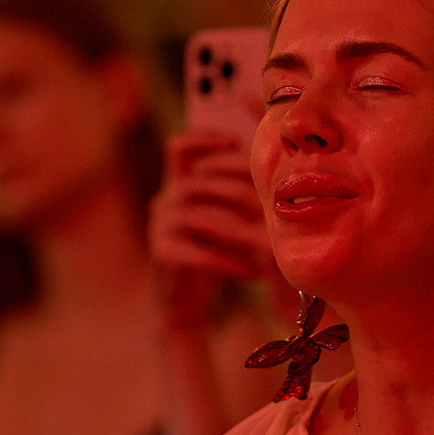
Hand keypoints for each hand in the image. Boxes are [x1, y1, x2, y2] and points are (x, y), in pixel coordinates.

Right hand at [149, 134, 272, 328]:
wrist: (184, 294)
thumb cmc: (212, 249)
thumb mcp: (225, 214)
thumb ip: (237, 191)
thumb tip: (276, 177)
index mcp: (177, 182)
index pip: (179, 148)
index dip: (203, 140)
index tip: (236, 141)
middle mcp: (163, 199)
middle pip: (197, 182)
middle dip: (238, 194)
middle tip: (272, 209)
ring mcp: (158, 226)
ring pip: (198, 217)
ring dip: (238, 231)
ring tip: (268, 245)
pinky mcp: (160, 253)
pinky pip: (197, 253)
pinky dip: (230, 262)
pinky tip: (255, 273)